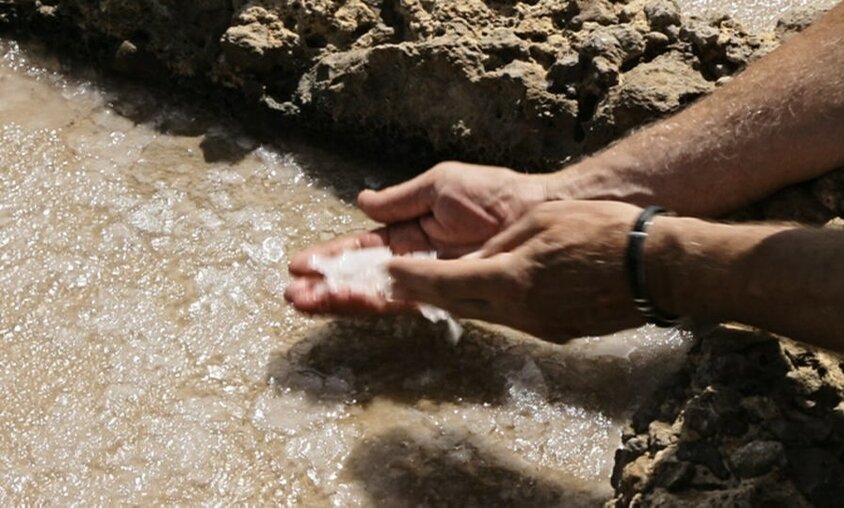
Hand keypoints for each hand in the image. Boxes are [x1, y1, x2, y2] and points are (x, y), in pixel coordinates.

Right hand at [285, 161, 548, 313]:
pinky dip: (375, 301)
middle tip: (292, 295)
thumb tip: (362, 203)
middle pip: (362, 278)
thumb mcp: (438, 186)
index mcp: (409, 233)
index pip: (361, 249)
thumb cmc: (494, 193)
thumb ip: (400, 201)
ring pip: (377, 293)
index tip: (299, 265)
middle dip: (327, 286)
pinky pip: (406, 300)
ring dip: (340, 298)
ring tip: (305, 303)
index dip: (331, 257)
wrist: (536, 211)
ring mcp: (430, 279)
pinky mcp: (448, 293)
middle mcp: (415, 261)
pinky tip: (347, 302)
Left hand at [386, 201, 663, 341]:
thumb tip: (476, 259)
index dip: (409, 279)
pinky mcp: (557, 331)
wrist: (655, 268)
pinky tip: (482, 293)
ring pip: (483, 314)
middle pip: (456, 305)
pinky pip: (511, 318)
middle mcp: (518, 310)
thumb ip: (500, 244)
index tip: (385, 273)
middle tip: (395, 284)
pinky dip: (489, 305)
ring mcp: (539, 325)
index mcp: (510, 278)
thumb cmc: (603, 231)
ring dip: (454, 301)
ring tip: (428, 288)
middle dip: (421, 295)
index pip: (443, 282)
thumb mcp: (542, 222)